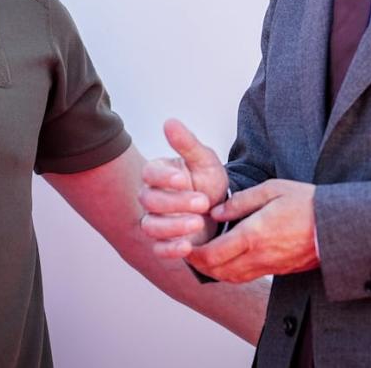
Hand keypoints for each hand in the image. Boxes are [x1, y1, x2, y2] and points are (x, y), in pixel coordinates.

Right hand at [138, 119, 229, 257]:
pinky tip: (187, 246)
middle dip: (175, 202)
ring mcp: (156, 221)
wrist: (222, 212)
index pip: (149, 173)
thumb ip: (187, 143)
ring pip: (150, 226)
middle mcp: (152, 197)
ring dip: (173, 226)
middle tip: (202, 202)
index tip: (184, 180)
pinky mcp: (164, 243)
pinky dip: (170, 249)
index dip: (164, 177)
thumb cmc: (208, 181)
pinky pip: (158, 249)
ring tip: (198, 223)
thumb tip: (170, 121)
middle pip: (149, 200)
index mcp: (159, 173)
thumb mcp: (205, 161)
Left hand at [186, 179, 318, 282]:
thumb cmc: (307, 202)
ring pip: (231, 278)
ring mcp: (269, 267)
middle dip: (198, 263)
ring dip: (213, 270)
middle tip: (189, 250)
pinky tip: (228, 259)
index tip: (184, 242)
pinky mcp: (278, 271)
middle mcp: (258, 256)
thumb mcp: (272, 190)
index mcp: (253, 235)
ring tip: (205, 255)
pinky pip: (247, 277)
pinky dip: (231, 272)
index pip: (212, 254)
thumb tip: (215, 212)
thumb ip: (240, 202)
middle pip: (217, 271)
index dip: (193, 253)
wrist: (337, 226)